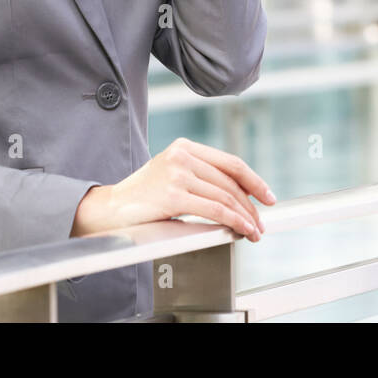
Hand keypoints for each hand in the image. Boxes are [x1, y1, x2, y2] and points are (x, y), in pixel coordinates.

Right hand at [71, 137, 275, 241]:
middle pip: (231, 181)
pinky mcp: (173, 194)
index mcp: (185, 146)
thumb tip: (238, 196)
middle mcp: (183, 155)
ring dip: (245, 217)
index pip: (230, 162)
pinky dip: (233, 221)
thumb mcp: (173, 175)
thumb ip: (201, 177)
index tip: (267, 196)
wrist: (110, 208)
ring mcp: (177, 173)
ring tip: (253, 231)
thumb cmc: (143, 197)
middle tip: (261, 222)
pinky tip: (241, 229)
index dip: (254, 181)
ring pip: (225, 196)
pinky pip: (214, 209)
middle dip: (251, 205)